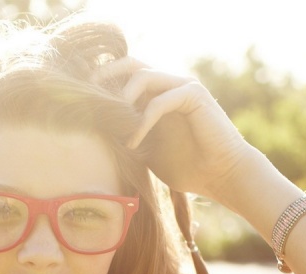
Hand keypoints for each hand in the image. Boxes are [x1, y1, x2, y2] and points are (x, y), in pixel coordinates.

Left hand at [97, 58, 256, 201]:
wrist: (222, 176)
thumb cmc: (188, 168)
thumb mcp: (148, 151)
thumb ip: (127, 136)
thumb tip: (96, 135)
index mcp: (158, 94)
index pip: (125, 75)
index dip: (104, 83)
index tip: (83, 103)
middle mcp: (170, 84)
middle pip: (131, 64)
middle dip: (106, 76)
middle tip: (89, 97)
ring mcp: (183, 87)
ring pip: (143, 76)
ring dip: (123, 98)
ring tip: (113, 123)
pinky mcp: (194, 96)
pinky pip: (160, 101)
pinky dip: (143, 121)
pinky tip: (133, 142)